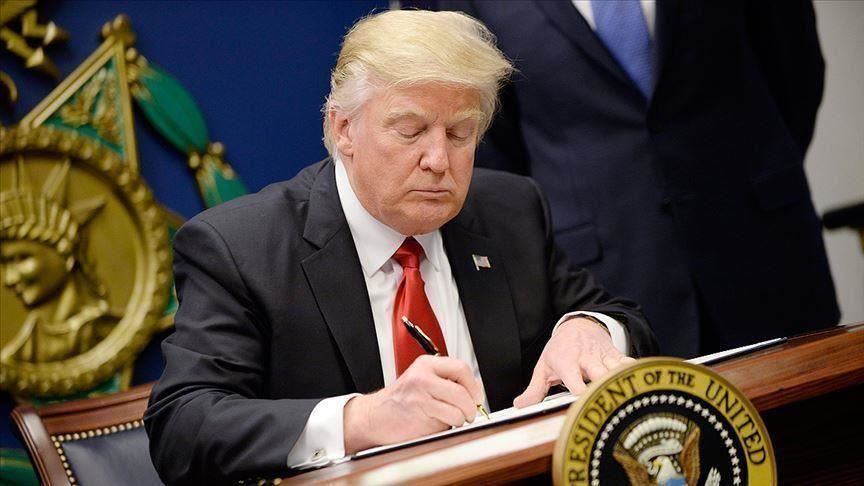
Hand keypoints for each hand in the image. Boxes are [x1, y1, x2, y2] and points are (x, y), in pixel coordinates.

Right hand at [343, 355, 483, 452]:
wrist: (374, 416)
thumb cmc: (400, 400)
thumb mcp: (422, 379)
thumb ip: (447, 380)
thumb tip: (476, 389)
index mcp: (426, 364)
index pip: (461, 368)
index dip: (474, 386)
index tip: (477, 396)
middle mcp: (422, 378)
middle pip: (462, 391)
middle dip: (471, 406)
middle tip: (469, 412)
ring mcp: (420, 397)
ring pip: (458, 410)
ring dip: (460, 419)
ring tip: (451, 419)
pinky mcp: (419, 417)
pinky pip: (447, 423)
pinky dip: (448, 427)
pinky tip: (437, 423)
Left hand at [513, 317, 633, 407]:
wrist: (579, 325)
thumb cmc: (559, 350)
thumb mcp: (544, 367)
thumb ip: (534, 390)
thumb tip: (520, 406)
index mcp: (567, 362)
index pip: (574, 381)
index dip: (580, 394)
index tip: (584, 407)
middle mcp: (586, 359)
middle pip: (599, 374)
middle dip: (604, 388)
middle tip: (608, 404)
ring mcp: (603, 357)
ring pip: (616, 370)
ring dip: (621, 383)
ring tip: (627, 401)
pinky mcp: (616, 356)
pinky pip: (629, 364)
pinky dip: (635, 374)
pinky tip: (641, 387)